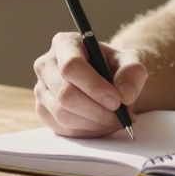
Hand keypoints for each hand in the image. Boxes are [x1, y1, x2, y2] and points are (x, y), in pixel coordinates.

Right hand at [32, 31, 147, 137]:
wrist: (108, 78)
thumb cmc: (116, 66)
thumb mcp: (131, 61)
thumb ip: (132, 73)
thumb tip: (124, 95)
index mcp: (65, 44)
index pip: (71, 66)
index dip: (94, 87)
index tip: (116, 101)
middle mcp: (46, 65)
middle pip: (65, 94)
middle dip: (96, 111)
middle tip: (121, 117)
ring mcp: (41, 89)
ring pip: (62, 114)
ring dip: (94, 124)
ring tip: (116, 121)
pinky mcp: (43, 110)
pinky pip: (62, 128)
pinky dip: (86, 132)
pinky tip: (103, 125)